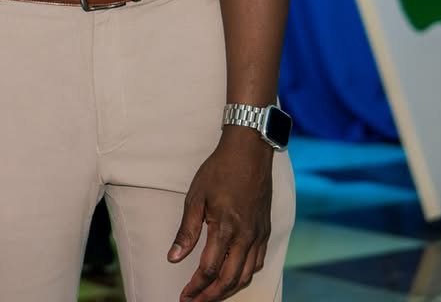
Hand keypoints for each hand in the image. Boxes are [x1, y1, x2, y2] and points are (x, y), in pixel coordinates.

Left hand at [168, 128, 273, 301]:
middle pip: (229, 279)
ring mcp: (259, 235)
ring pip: (246, 275)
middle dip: (211, 295)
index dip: (196, 287)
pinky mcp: (266, 231)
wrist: (249, 153)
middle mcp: (246, 236)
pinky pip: (258, 263)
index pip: (209, 270)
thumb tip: (174, 258)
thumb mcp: (195, 197)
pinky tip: (232, 276)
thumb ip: (186, 231)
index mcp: (226, 228)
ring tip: (210, 294)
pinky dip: (244, 275)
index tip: (184, 297)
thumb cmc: (218, 171)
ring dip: (228, 289)